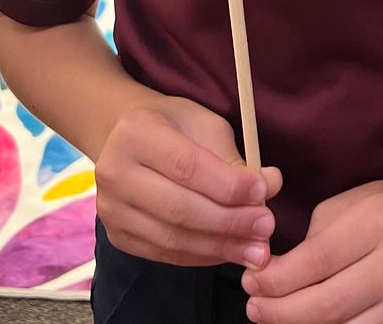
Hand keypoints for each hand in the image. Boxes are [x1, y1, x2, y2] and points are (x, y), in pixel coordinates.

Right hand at [95, 94, 282, 269]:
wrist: (129, 140)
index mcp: (136, 132)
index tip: (262, 192)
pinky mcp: (118, 236)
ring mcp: (111, 209)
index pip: (186, 166)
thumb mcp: (205, 126)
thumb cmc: (175, 127)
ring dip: (220, 247)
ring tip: (256, 249)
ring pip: (173, 238)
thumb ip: (235, 158)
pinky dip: (202, 256)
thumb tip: (271, 184)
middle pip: (178, 208)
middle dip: (229, 222)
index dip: (227, 184)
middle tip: (266, 228)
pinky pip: (166, 254)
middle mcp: (114, 172)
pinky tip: (229, 251)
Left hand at [240, 169, 382, 323]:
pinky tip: (306, 322)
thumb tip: (267, 277)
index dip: (276, 279)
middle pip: (327, 305)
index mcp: (377, 223)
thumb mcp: (341, 208)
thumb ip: (307, 244)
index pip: (316, 261)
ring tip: (273, 315)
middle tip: (254, 306)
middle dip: (280, 311)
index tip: (251, 280)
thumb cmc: (379, 209)